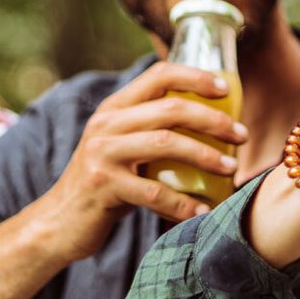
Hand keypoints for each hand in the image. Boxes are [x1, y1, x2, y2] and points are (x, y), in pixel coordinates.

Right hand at [33, 62, 249, 262]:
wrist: (58, 223)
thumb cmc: (105, 184)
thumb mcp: (121, 147)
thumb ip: (150, 130)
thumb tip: (212, 124)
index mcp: (114, 108)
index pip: (159, 75)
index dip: (196, 77)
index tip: (227, 89)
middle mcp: (106, 123)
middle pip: (171, 109)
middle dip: (214, 120)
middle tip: (241, 136)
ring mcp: (103, 153)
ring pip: (166, 144)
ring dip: (206, 156)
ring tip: (231, 169)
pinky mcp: (103, 185)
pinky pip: (154, 191)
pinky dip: (183, 203)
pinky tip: (203, 211)